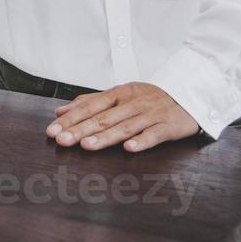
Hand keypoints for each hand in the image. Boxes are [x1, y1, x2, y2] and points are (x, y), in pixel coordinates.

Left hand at [47, 81, 199, 152]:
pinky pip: (154, 134)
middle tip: (62, 140)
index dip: (70, 118)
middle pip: (103, 117)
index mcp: (118, 94)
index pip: (89, 106)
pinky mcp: (168, 126)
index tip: (52, 130)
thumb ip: (89, 101)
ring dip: (105, 136)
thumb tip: (60, 109)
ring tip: (87, 145)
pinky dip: (142, 141)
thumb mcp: (118, 94)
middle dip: (80, 129)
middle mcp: (131, 103)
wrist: (187, 93)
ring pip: (124, 126)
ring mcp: (150, 114)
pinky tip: (129, 148)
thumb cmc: (148, 97)